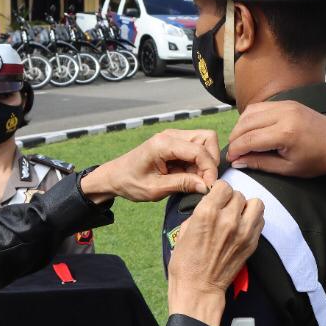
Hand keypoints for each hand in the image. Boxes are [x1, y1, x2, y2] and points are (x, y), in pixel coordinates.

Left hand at [81, 129, 220, 202]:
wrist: (115, 177)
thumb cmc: (130, 182)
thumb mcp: (155, 189)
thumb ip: (182, 184)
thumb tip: (206, 185)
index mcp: (163, 144)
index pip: (199, 150)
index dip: (209, 169)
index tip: (208, 187)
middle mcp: (170, 135)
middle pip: (207, 138)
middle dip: (210, 161)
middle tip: (203, 182)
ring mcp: (173, 138)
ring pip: (204, 142)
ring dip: (204, 163)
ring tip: (193, 181)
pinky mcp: (175, 144)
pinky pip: (196, 149)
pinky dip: (198, 164)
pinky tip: (187, 177)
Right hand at [167, 181, 263, 325]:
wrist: (199, 288)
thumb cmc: (186, 263)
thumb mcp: (184, 230)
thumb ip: (201, 211)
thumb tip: (211, 203)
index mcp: (207, 213)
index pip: (223, 186)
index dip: (218, 191)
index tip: (216, 198)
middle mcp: (228, 219)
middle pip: (239, 194)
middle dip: (231, 200)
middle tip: (224, 210)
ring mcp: (243, 232)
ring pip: (255, 203)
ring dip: (246, 207)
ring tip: (237, 215)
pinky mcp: (252, 243)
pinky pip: (260, 220)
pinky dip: (253, 220)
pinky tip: (243, 226)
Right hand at [226, 101, 325, 178]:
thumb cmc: (318, 161)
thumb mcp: (288, 169)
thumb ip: (260, 164)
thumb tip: (238, 162)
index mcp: (285, 133)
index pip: (249, 139)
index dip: (235, 150)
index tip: (230, 159)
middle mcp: (284, 114)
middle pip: (246, 123)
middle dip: (235, 138)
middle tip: (233, 151)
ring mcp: (287, 105)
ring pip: (251, 111)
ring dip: (241, 126)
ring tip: (241, 141)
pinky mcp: (289, 102)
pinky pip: (262, 106)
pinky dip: (252, 117)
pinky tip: (251, 130)